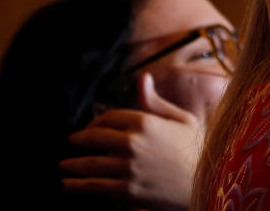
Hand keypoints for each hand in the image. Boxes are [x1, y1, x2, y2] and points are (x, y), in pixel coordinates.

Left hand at [61, 72, 203, 210]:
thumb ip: (156, 102)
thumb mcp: (183, 119)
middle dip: (78, 141)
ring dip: (70, 165)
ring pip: (89, 164)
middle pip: (93, 138)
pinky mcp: (126, 190)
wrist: (207, 183)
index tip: (90, 127)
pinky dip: (76, 185)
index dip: (95, 122)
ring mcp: (127, 167)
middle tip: (71, 143)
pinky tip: (66, 185)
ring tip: (62, 166)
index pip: (108, 117)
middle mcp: (132, 142)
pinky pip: (93, 186)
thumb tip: (142, 79)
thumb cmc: (197, 149)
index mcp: (146, 122)